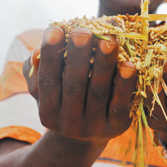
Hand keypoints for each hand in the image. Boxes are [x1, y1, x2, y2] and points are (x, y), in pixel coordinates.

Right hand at [23, 26, 136, 141]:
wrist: (86, 137)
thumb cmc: (64, 99)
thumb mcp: (46, 89)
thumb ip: (38, 69)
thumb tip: (38, 50)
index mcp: (48, 110)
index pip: (47, 80)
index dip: (50, 55)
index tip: (55, 29)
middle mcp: (68, 122)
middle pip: (73, 85)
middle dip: (78, 56)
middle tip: (83, 31)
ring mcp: (93, 126)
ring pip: (98, 92)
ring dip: (104, 64)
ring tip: (108, 40)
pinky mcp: (116, 127)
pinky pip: (120, 105)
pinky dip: (125, 84)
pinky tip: (129, 65)